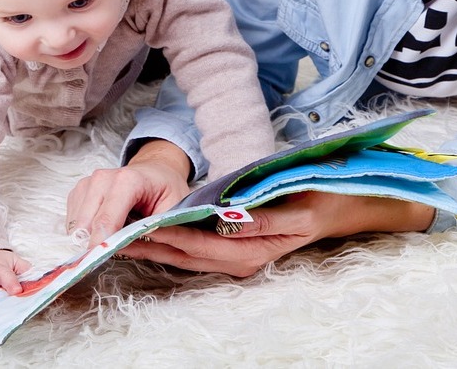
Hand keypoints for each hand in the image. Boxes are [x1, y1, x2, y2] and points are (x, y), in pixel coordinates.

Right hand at [66, 140, 191, 246]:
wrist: (157, 170)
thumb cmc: (166, 189)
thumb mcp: (172, 208)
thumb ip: (152, 228)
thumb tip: (124, 248)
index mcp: (128, 180)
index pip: (106, 219)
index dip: (101, 244)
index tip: (101, 262)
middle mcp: (103, 178)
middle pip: (86, 225)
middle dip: (96, 244)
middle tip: (113, 251)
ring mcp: (88, 182)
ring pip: (76, 226)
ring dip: (90, 238)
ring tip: (114, 234)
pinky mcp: (79, 191)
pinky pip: (72, 222)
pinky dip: (85, 231)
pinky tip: (104, 227)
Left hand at [116, 192, 434, 276]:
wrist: (344, 205)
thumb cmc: (319, 196)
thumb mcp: (294, 203)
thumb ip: (259, 215)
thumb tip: (222, 217)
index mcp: (254, 251)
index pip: (198, 244)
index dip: (166, 235)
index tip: (135, 226)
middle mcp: (243, 260)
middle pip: (186, 254)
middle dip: (150, 244)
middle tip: (112, 232)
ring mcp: (240, 257)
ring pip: (189, 254)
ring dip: (156, 244)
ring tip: (122, 232)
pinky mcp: (239, 249)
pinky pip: (199, 249)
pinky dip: (174, 240)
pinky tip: (154, 230)